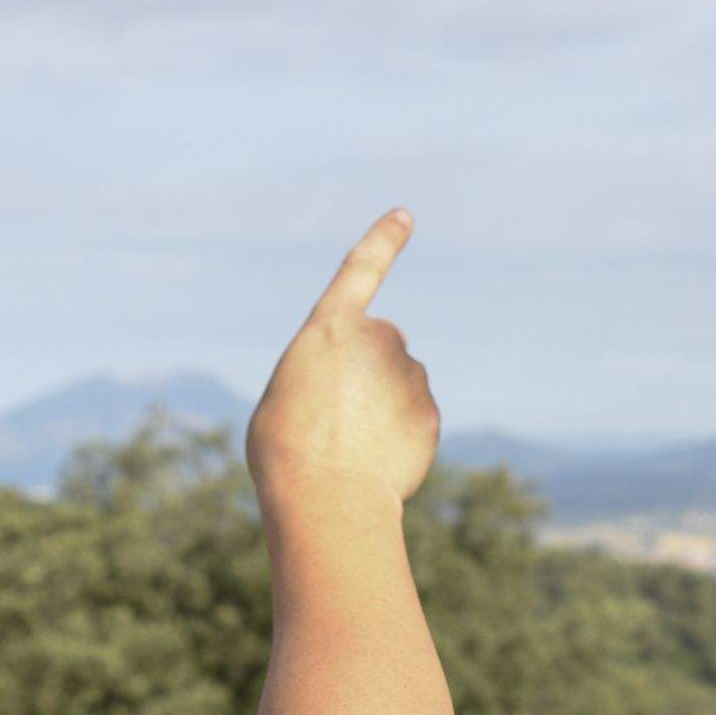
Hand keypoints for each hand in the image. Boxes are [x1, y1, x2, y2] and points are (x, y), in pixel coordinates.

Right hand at [248, 209, 438, 507]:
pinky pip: (414, 419)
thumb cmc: (286, 449)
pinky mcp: (431, 414)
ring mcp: (410, 376)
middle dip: (367, 369)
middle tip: (335, 415)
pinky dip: (398, 436)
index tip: (404, 216)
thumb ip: (322, 373)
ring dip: (380, 407)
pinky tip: (373, 462)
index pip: (361, 269)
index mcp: (330, 327)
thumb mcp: (285, 395)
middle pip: (379, 345)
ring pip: (398, 384)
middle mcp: (378, 339)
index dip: (383, 240)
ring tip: (349, 445)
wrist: (327, 498)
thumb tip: (357, 393)